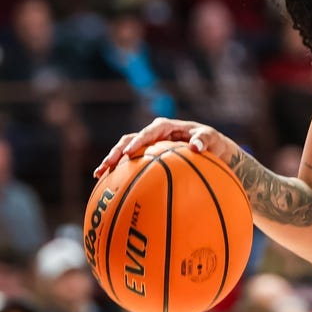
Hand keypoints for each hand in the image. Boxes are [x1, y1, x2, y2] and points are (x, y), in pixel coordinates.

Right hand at [93, 117, 238, 178]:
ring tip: (99, 174)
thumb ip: (204, 140)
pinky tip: (106, 184)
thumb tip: (196, 146)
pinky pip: (130, 163)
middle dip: (117, 151)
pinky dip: (118, 171)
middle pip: (129, 140)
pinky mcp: (146, 157)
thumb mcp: (211, 138)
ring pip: (124, 150)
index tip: (130, 151)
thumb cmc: (211, 142)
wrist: (210, 149)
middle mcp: (153, 134)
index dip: (138, 140)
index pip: (150, 131)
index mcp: (166, 127)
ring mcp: (148, 146)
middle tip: (107, 164)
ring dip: (111, 161)